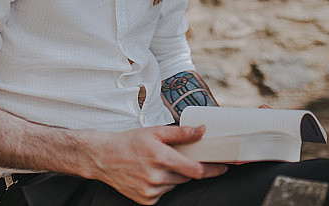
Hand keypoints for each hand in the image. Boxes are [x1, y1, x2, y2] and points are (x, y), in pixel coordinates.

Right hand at [83, 125, 227, 203]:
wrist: (104, 157)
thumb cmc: (131, 142)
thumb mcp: (155, 131)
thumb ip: (180, 133)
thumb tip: (201, 130)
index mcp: (160, 157)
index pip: (195, 170)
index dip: (213, 169)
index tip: (224, 167)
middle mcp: (156, 176)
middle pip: (187, 177)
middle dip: (190, 168)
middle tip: (182, 158)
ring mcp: (151, 191)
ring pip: (176, 185)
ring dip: (175, 176)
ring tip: (159, 164)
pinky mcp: (146, 200)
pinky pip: (165, 193)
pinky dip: (164, 185)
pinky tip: (152, 174)